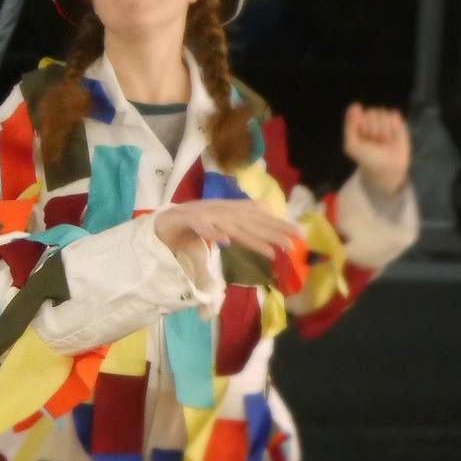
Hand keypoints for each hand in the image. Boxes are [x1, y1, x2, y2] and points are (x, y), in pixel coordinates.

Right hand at [153, 198, 301, 260]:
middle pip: (251, 222)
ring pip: (231, 226)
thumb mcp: (221, 225)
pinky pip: (201, 228)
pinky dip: (212, 233)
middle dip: (274, 232)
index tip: (299, 237)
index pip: (258, 219)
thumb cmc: (193, 224)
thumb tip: (262, 228)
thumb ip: (239, 227)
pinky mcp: (186, 219)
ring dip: (252, 237)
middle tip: (295, 242)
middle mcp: (221, 210)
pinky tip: (225, 242)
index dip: (278, 226)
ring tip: (272, 250)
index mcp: (229, 210)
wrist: (161, 220)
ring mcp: (204, 213)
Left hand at [342, 103, 410, 199]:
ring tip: (383, 140)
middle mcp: (370, 119)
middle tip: (374, 142)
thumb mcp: (352, 146)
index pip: (358, 113)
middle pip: (372, 112)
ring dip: (383, 130)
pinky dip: (393, 127)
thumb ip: (350, 126)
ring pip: (383, 113)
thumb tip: (355, 105)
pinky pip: (394, 115)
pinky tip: (392, 136)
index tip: (363, 139)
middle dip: (373, 129)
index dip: (361, 127)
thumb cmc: (367, 157)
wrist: (387, 167)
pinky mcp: (397, 121)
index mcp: (357, 123)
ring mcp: (383, 119)